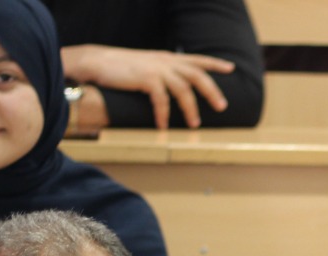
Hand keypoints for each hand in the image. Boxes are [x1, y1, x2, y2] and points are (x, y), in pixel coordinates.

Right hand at [61, 44, 232, 129]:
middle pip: (198, 75)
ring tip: (195, 124)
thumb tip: (171, 88)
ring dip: (191, 109)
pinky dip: (164, 115)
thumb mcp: (145, 66)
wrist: (96, 61)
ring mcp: (156, 69)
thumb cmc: (120, 68)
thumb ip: (161, 73)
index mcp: (167, 58)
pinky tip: (162, 126)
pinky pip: (161, 100)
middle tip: (222, 107)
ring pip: (184, 89)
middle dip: (212, 91)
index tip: (231, 68)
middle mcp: (166, 61)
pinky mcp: (146, 78)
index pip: (197, 59)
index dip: (215, 63)